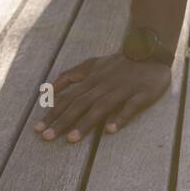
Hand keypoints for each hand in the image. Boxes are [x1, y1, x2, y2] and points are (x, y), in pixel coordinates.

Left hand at [35, 53, 170, 143]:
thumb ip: (72, 74)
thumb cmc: (119, 62)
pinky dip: (121, 117)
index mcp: (92, 79)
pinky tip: (110, 130)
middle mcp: (105, 85)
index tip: (38, 129)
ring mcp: (123, 89)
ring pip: (102, 106)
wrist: (151, 51)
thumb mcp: (93, 63)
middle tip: (48, 138)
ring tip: (72, 139)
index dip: (53, 113)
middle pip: (81, 104)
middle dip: (63, 121)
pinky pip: (130, 106)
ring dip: (86, 122)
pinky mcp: (142, 93)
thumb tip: (50, 89)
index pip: (69, 98)